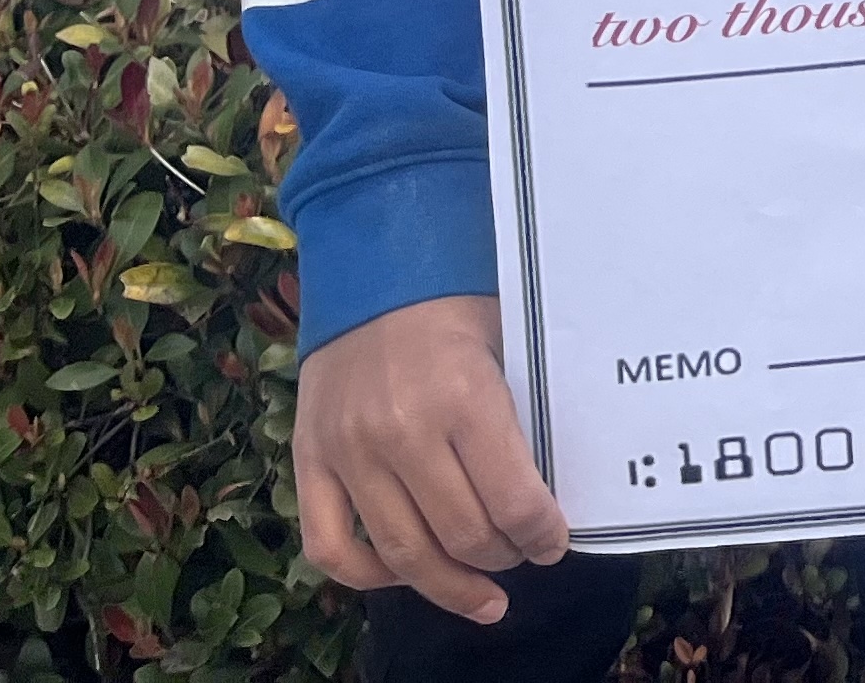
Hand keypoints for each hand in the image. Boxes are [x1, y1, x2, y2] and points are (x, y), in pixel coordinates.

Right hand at [294, 292, 567, 619]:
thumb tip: (547, 493)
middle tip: (524, 556)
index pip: (513, 500)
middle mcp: (402, 433)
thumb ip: (519, 420)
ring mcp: (348, 451)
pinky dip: (370, 576)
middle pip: (461, 535)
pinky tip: (407, 576)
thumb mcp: (508, 348)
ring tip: (484, 597)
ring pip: (401, 554)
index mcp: (464, 399)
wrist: (375, 267)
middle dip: (504, 557)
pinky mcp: (307, 460)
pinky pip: (330, 547)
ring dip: (449, 585)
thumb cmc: (458, 302)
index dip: (543, 534)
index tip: (557, 541)